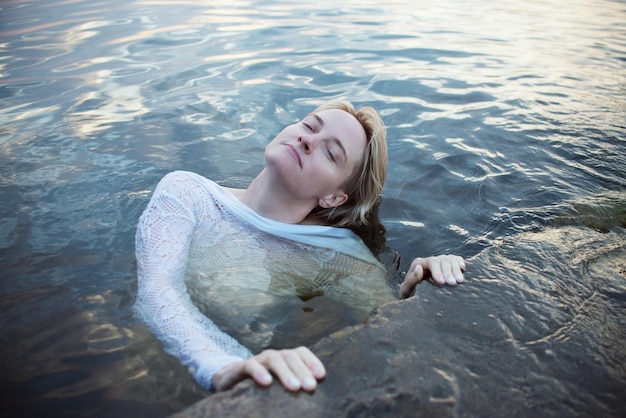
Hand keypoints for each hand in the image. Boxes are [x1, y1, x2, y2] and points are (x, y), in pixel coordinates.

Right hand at [211, 346, 325, 391]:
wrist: (230, 382)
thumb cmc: (261, 388)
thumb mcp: (280, 387)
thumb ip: (294, 387)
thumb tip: (316, 401)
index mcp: (285, 359)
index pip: (302, 353)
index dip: (312, 362)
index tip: (321, 376)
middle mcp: (274, 356)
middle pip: (291, 356)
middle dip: (302, 371)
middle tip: (311, 387)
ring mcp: (259, 360)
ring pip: (274, 359)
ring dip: (286, 372)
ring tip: (294, 387)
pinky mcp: (242, 367)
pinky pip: (251, 366)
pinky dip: (259, 372)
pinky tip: (266, 382)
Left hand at [400, 254, 465, 297]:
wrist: (416, 299)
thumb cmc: (411, 295)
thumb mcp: (406, 290)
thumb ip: (411, 279)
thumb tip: (419, 268)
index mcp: (418, 263)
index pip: (431, 262)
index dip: (438, 271)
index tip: (442, 282)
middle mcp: (429, 261)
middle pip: (442, 260)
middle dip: (449, 271)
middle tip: (453, 283)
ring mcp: (439, 263)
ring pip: (450, 259)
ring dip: (456, 269)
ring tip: (460, 281)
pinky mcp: (447, 266)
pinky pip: (455, 260)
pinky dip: (460, 262)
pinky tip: (463, 269)